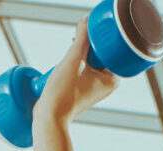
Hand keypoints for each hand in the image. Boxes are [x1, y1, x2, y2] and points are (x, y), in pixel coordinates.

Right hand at [30, 20, 119, 150]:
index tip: (85, 37)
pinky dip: (77, 61)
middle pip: (101, 53)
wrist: (49, 117)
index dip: (98, 38)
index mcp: (113, 79)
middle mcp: (108, 84)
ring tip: (70, 57)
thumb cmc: (63, 94)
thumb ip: (81, 38)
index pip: (111, 48)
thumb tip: (86, 20)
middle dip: (89, 44)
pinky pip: (85, 68)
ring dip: (81, 52)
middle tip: (76, 43)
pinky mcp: (85, 88)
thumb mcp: (73, 59)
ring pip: (91, 59)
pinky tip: (67, 64)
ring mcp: (96, 87)